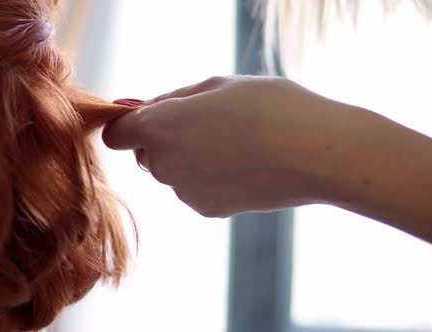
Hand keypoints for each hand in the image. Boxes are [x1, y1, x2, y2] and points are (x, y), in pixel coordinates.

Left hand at [102, 75, 352, 216]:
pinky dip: (210, 178)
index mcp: (159, 128)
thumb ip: (173, 100)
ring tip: (235, 143)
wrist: (314, 153)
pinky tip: (243, 165)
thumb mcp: (217, 85)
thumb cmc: (268, 106)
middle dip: (165, 138)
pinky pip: (196, 188)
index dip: (129, 123)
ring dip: (190, 157)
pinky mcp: (209, 210)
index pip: (117, 133)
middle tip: (208, 122)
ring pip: (174, 171)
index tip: (149, 116)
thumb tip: (148, 111)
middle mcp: (162, 165)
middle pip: (146, 152)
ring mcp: (185, 192)